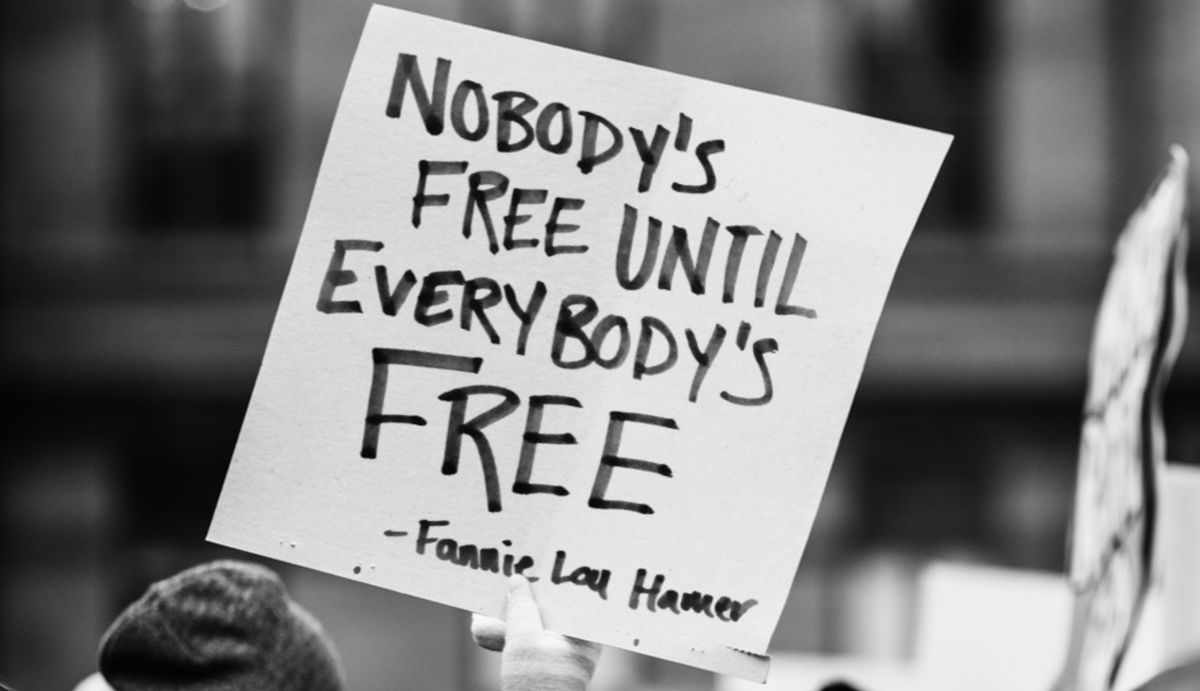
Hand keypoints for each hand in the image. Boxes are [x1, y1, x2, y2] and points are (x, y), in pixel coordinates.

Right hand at [471, 575, 601, 690]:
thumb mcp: (524, 637)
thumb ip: (520, 605)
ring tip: (486, 606)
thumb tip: (518, 580)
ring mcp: (563, 656)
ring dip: (510, 615)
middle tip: (511, 573)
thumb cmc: (538, 681)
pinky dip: (508, 635)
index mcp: (587, 633)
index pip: (576, 595)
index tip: (542, 558)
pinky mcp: (546, 668)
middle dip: (526, 594)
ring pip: (537, 624)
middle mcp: (579, 643)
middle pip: (554, 607)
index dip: (559, 576)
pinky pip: (528, 643)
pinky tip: (480, 628)